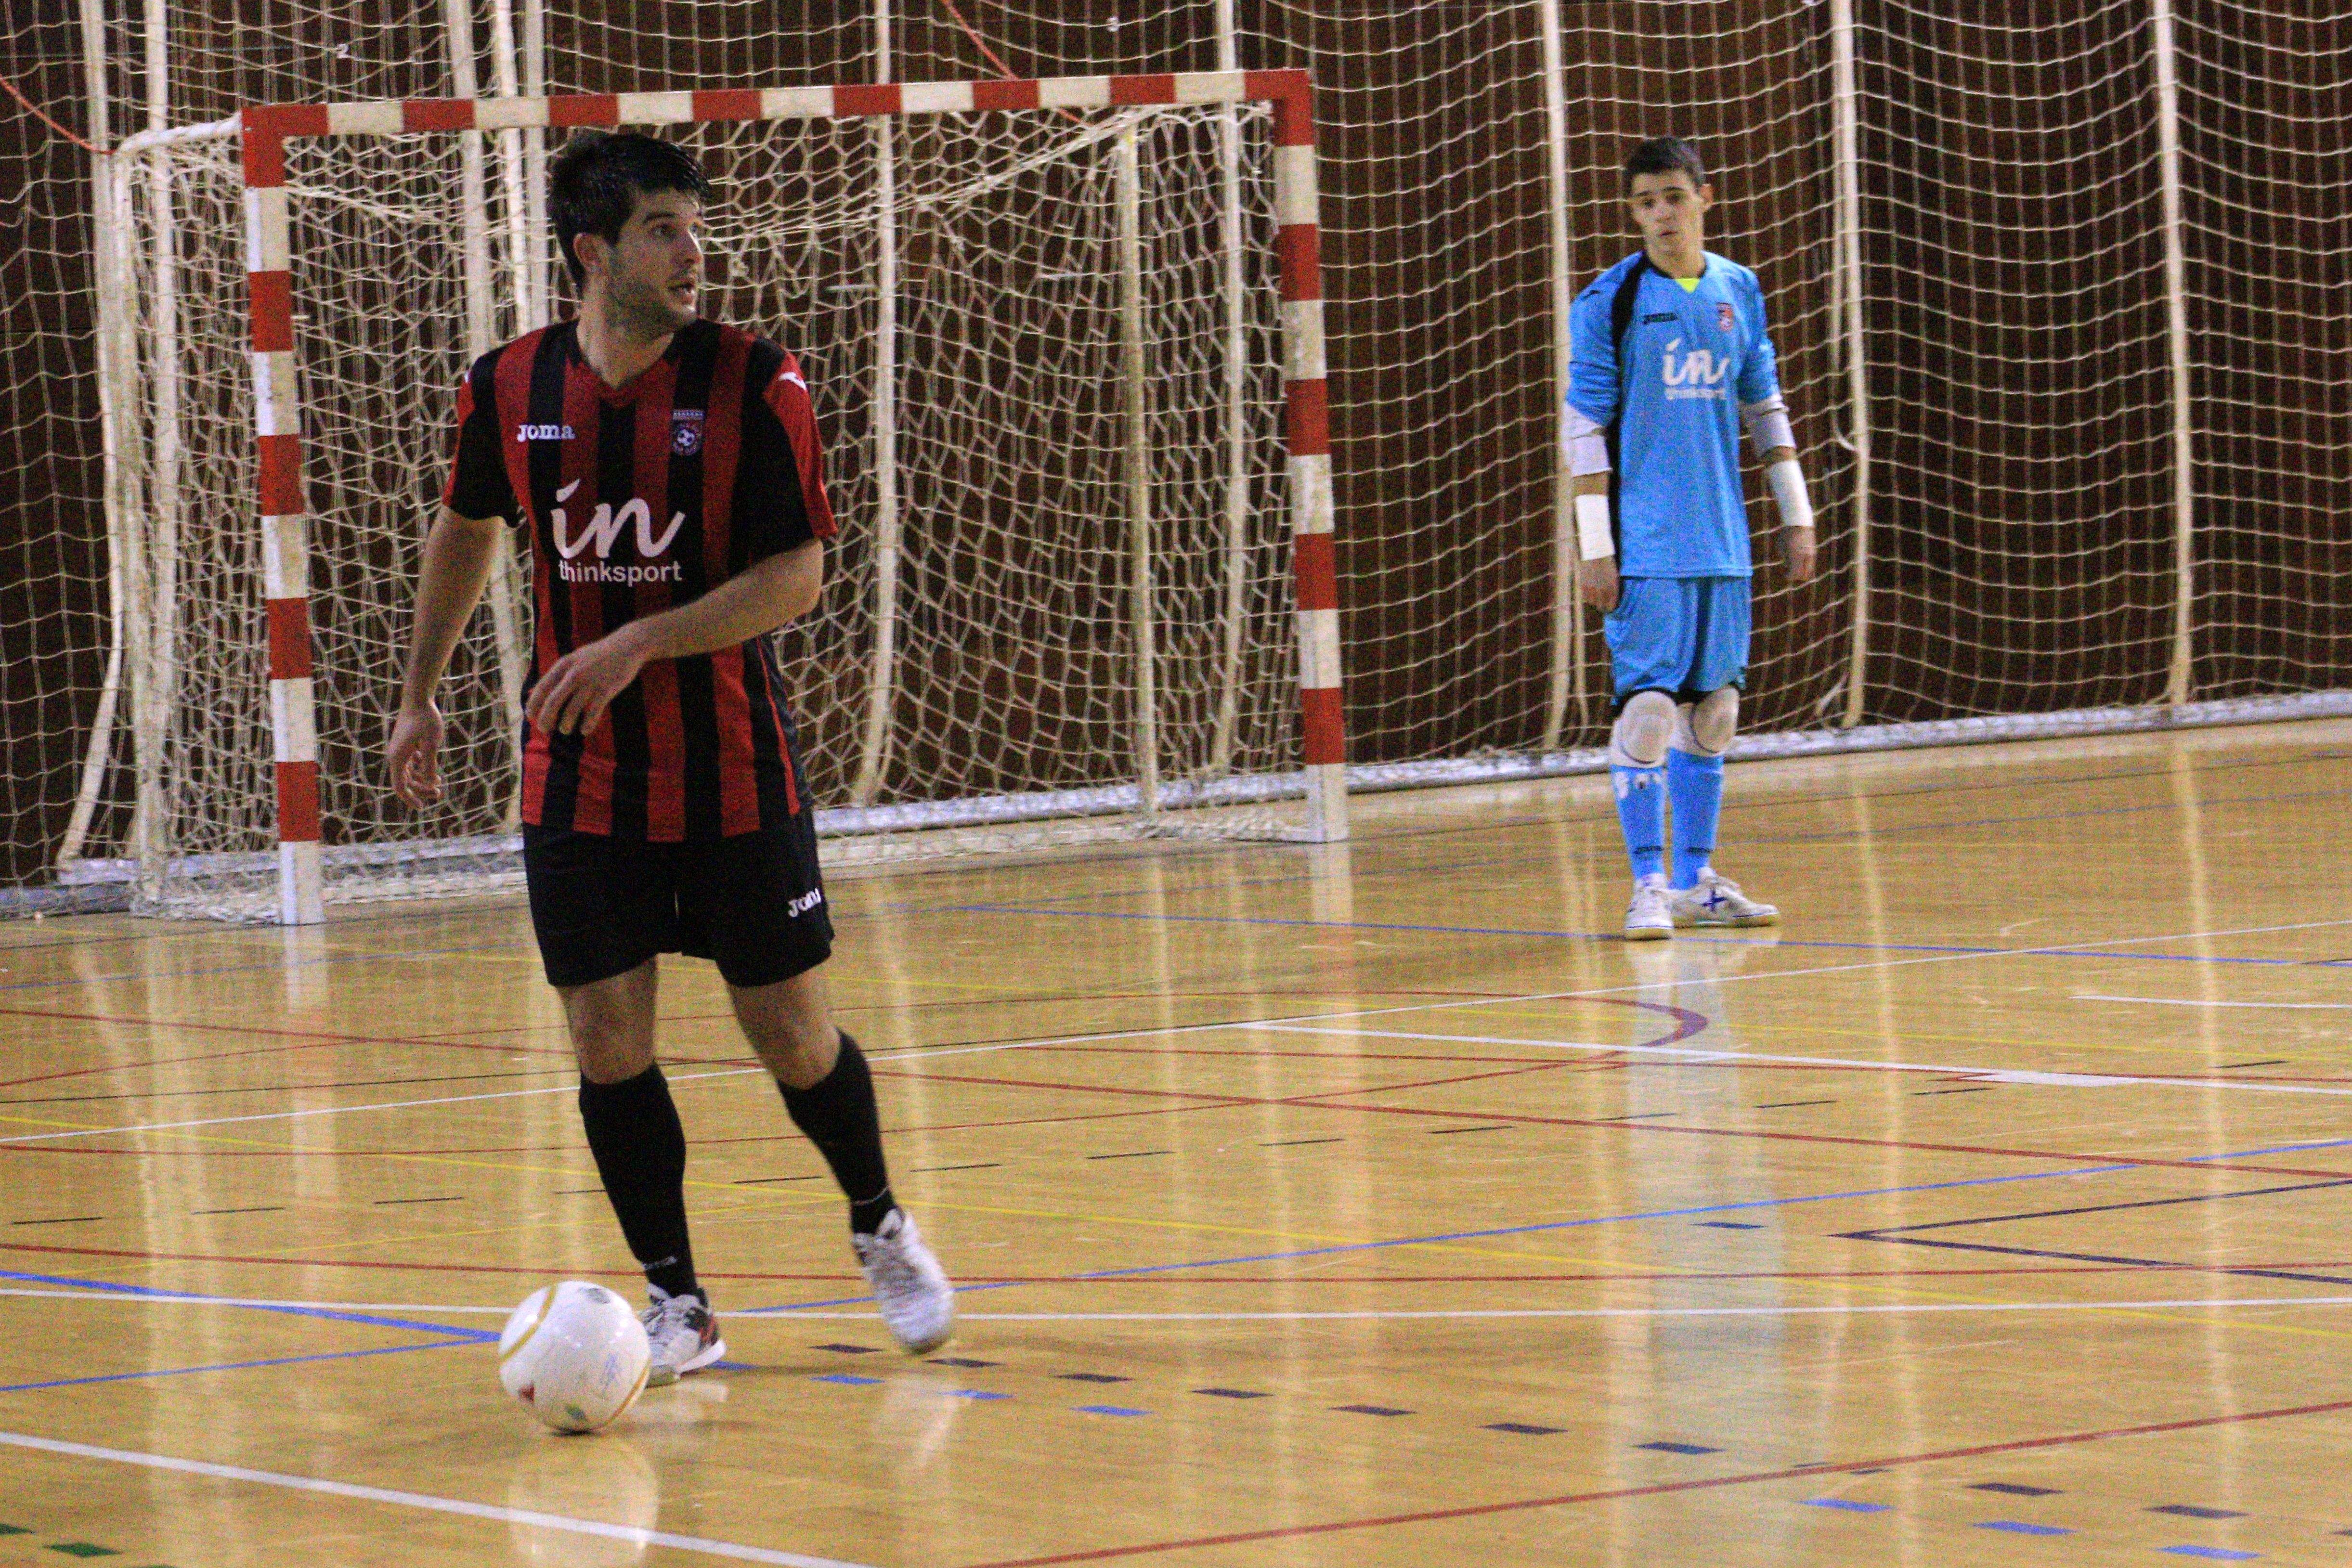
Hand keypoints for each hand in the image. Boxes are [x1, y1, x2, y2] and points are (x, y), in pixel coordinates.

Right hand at [389, 701, 445, 807]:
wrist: (418, 699)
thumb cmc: (426, 719)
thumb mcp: (432, 743)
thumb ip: (429, 764)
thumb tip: (427, 783)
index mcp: (398, 758)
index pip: (399, 786)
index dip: (410, 799)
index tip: (422, 808)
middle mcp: (395, 755)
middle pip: (405, 781)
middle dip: (420, 790)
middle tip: (438, 794)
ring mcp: (399, 750)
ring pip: (409, 773)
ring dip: (422, 780)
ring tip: (438, 784)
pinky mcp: (405, 744)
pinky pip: (411, 763)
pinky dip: (421, 769)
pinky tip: (433, 772)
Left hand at [524, 625, 651, 736]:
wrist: (627, 646)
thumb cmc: (599, 655)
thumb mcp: (574, 658)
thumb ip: (557, 674)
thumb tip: (534, 691)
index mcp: (564, 664)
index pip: (541, 688)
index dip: (533, 704)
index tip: (530, 716)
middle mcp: (574, 674)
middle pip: (553, 702)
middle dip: (545, 719)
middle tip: (544, 729)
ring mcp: (590, 682)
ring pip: (572, 711)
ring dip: (565, 724)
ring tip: (565, 730)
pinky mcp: (606, 690)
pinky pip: (593, 713)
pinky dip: (587, 725)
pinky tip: (585, 731)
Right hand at [1579, 555, 1620, 612]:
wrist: (1595, 552)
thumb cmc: (1607, 562)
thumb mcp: (1614, 576)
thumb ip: (1613, 589)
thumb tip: (1610, 599)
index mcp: (1613, 588)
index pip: (1611, 606)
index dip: (1610, 608)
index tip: (1609, 607)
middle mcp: (1602, 591)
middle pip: (1601, 607)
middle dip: (1602, 606)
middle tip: (1602, 603)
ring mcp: (1591, 589)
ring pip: (1592, 603)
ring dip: (1594, 601)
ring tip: (1595, 595)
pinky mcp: (1583, 586)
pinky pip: (1585, 597)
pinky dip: (1587, 596)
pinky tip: (1589, 591)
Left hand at [1781, 525, 1816, 583]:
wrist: (1799, 523)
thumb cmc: (1786, 534)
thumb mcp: (1781, 547)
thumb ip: (1786, 559)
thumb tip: (1790, 567)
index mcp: (1795, 556)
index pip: (1795, 574)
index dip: (1789, 576)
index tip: (1786, 575)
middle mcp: (1805, 556)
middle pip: (1804, 576)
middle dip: (1797, 576)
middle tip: (1791, 571)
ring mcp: (1811, 554)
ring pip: (1810, 571)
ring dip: (1803, 572)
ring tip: (1796, 566)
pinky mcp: (1814, 552)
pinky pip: (1812, 564)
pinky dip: (1806, 566)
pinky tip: (1800, 561)